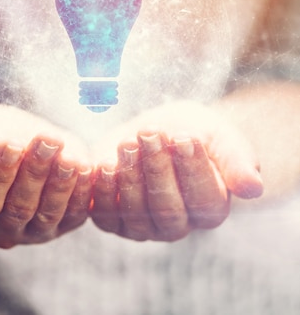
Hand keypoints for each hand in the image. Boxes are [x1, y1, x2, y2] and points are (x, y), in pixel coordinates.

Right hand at [0, 105, 91, 245]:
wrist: (7, 134)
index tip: (8, 144)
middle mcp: (1, 231)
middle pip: (18, 208)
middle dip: (33, 171)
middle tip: (44, 140)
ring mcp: (35, 230)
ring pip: (49, 213)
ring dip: (60, 182)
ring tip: (66, 152)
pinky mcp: (65, 220)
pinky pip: (76, 212)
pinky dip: (81, 190)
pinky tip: (85, 164)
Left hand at [91, 101, 262, 241]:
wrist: (157, 130)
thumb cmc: (193, 131)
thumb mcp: (219, 135)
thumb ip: (236, 159)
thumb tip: (253, 189)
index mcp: (210, 209)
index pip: (204, 200)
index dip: (193, 169)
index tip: (185, 136)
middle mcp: (178, 225)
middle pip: (168, 209)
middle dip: (158, 168)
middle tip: (151, 132)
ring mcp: (143, 226)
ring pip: (136, 214)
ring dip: (131, 176)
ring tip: (128, 142)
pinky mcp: (112, 218)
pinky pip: (106, 214)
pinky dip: (104, 191)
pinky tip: (105, 163)